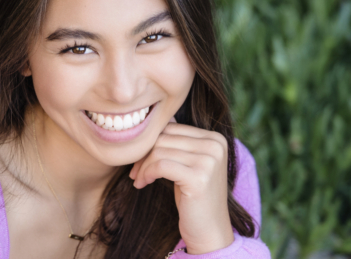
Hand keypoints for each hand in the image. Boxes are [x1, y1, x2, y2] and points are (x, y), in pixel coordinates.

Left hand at [128, 117, 233, 253]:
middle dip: (144, 154)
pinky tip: (142, 184)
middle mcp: (215, 145)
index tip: (140, 161)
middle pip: (164, 137)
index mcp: (215, 138)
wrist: (209, 230)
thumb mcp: (188, 164)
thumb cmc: (193, 197)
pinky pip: (160, 165)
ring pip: (159, 150)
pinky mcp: (199, 177)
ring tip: (138, 179)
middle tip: (134, 172)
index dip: (151, 143)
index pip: (172, 128)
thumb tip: (157, 120)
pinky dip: (146, 173)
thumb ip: (178, 142)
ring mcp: (209, 160)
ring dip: (143, 166)